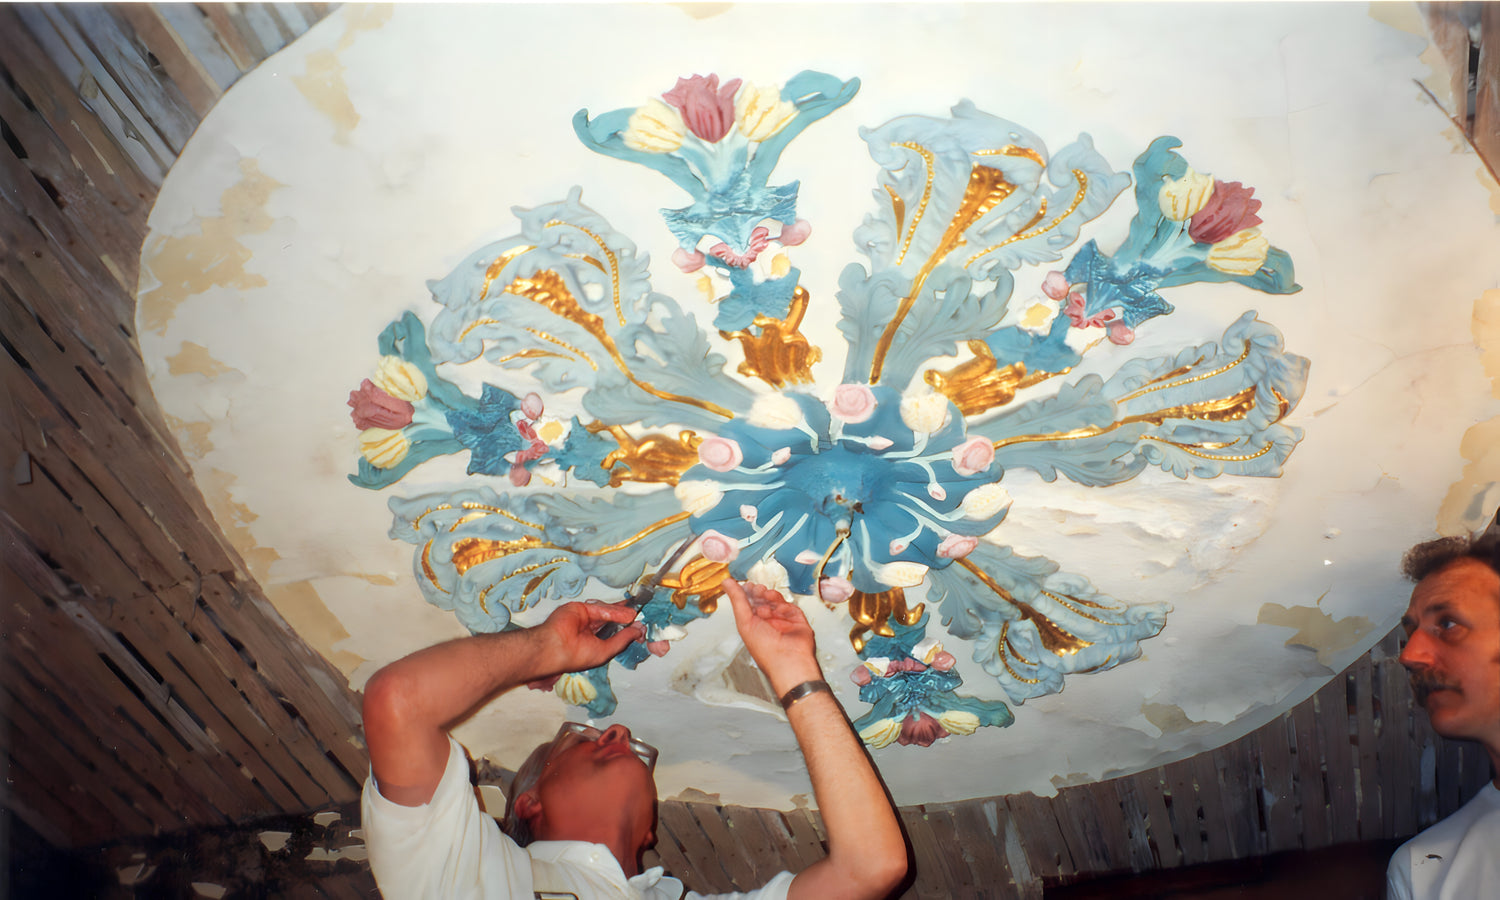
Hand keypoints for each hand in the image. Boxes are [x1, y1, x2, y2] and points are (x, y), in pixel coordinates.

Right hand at [538, 601, 643, 674]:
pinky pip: (599, 608)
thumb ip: (622, 639)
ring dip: (620, 614)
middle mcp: (590, 630)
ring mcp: (585, 618)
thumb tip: (638, 631)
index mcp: (594, 643)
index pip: (614, 633)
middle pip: (612, 620)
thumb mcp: (605, 650)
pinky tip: (623, 614)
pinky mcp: (580, 608)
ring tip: (633, 616)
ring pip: (606, 612)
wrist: (554, 647)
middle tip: (640, 616)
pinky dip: (612, 610)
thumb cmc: (575, 656)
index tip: (640, 628)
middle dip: (626, 619)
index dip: (628, 630)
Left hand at [722, 579, 821, 695]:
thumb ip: (737, 599)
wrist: (788, 659)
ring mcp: (782, 621)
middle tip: (756, 588)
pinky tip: (778, 607)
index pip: (748, 604)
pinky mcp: (797, 620)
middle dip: (759, 593)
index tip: (746, 585)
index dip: (747, 594)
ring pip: (776, 601)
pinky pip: (790, 606)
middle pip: (763, 601)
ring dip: (770, 596)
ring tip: (766, 594)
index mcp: (753, 626)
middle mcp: (767, 623)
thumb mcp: (745, 620)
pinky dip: (784, 604)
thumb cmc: (765, 649)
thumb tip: (726, 583)